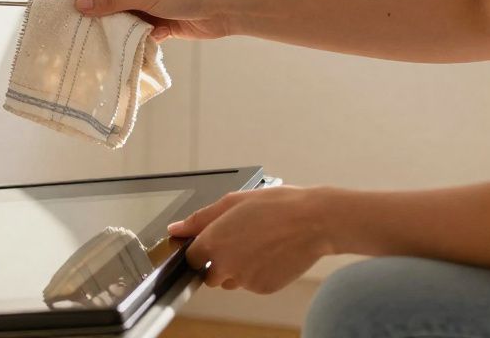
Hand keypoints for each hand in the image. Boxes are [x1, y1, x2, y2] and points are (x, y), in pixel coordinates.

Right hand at [75, 0, 235, 40]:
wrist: (223, 10)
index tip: (69, 17)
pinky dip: (137, 40)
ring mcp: (148, 5)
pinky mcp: (158, 23)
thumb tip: (80, 3)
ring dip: (120, 32)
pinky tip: (137, 47)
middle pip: (108, 3)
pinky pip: (138, 33)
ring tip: (109, 46)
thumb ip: (112, 1)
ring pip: (123, 21)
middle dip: (100, 19)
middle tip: (85, 37)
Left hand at [168, 186, 335, 293]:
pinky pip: (251, 284)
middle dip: (217, 263)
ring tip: (257, 245)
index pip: (192, 258)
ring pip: (231, 281)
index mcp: (213, 242)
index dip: (201, 250)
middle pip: (209, 275)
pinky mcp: (263, 288)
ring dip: (236, 269)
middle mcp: (225, 265)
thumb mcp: (232, 202)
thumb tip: (175, 228)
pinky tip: (270, 254)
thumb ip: (199, 219)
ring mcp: (245, 279)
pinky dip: (256, 273)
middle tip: (238, 242)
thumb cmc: (275, 206)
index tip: (212, 242)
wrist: (314, 221)